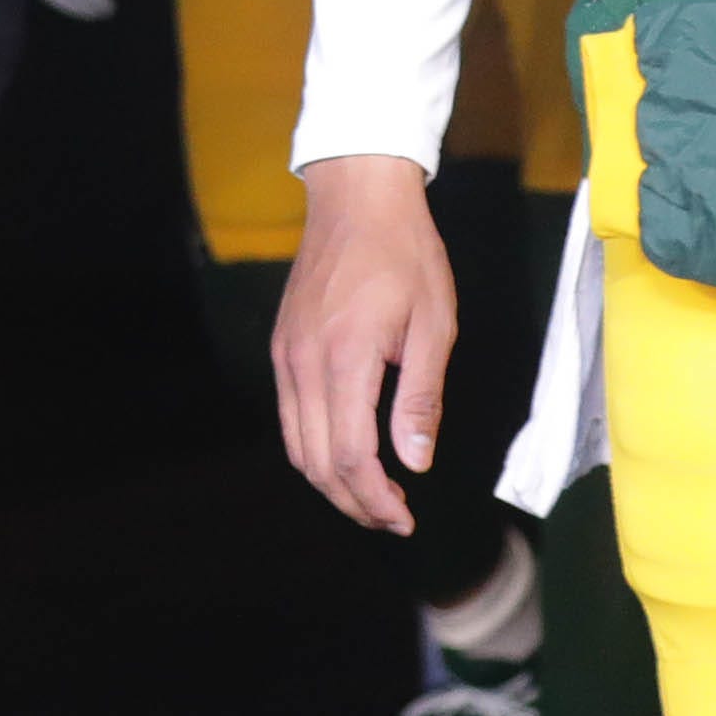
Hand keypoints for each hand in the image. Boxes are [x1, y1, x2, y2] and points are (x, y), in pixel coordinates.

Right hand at [274, 154, 457, 536]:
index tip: (406, 517)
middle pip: (315, 461)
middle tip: (392, 518)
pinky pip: (290, 415)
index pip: (349, 455)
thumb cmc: (405, 254)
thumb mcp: (434, 323)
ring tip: (371, 496)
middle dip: (353, 502)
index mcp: (345, 357)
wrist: (356, 196)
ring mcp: (286, 354)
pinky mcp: (282, 345)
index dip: (375, 499)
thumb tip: (415, 461)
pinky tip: (346, 451)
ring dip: (331, 481)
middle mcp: (304, 362)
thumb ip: (420, 397)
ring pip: (295, 444)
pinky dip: (314, 449)